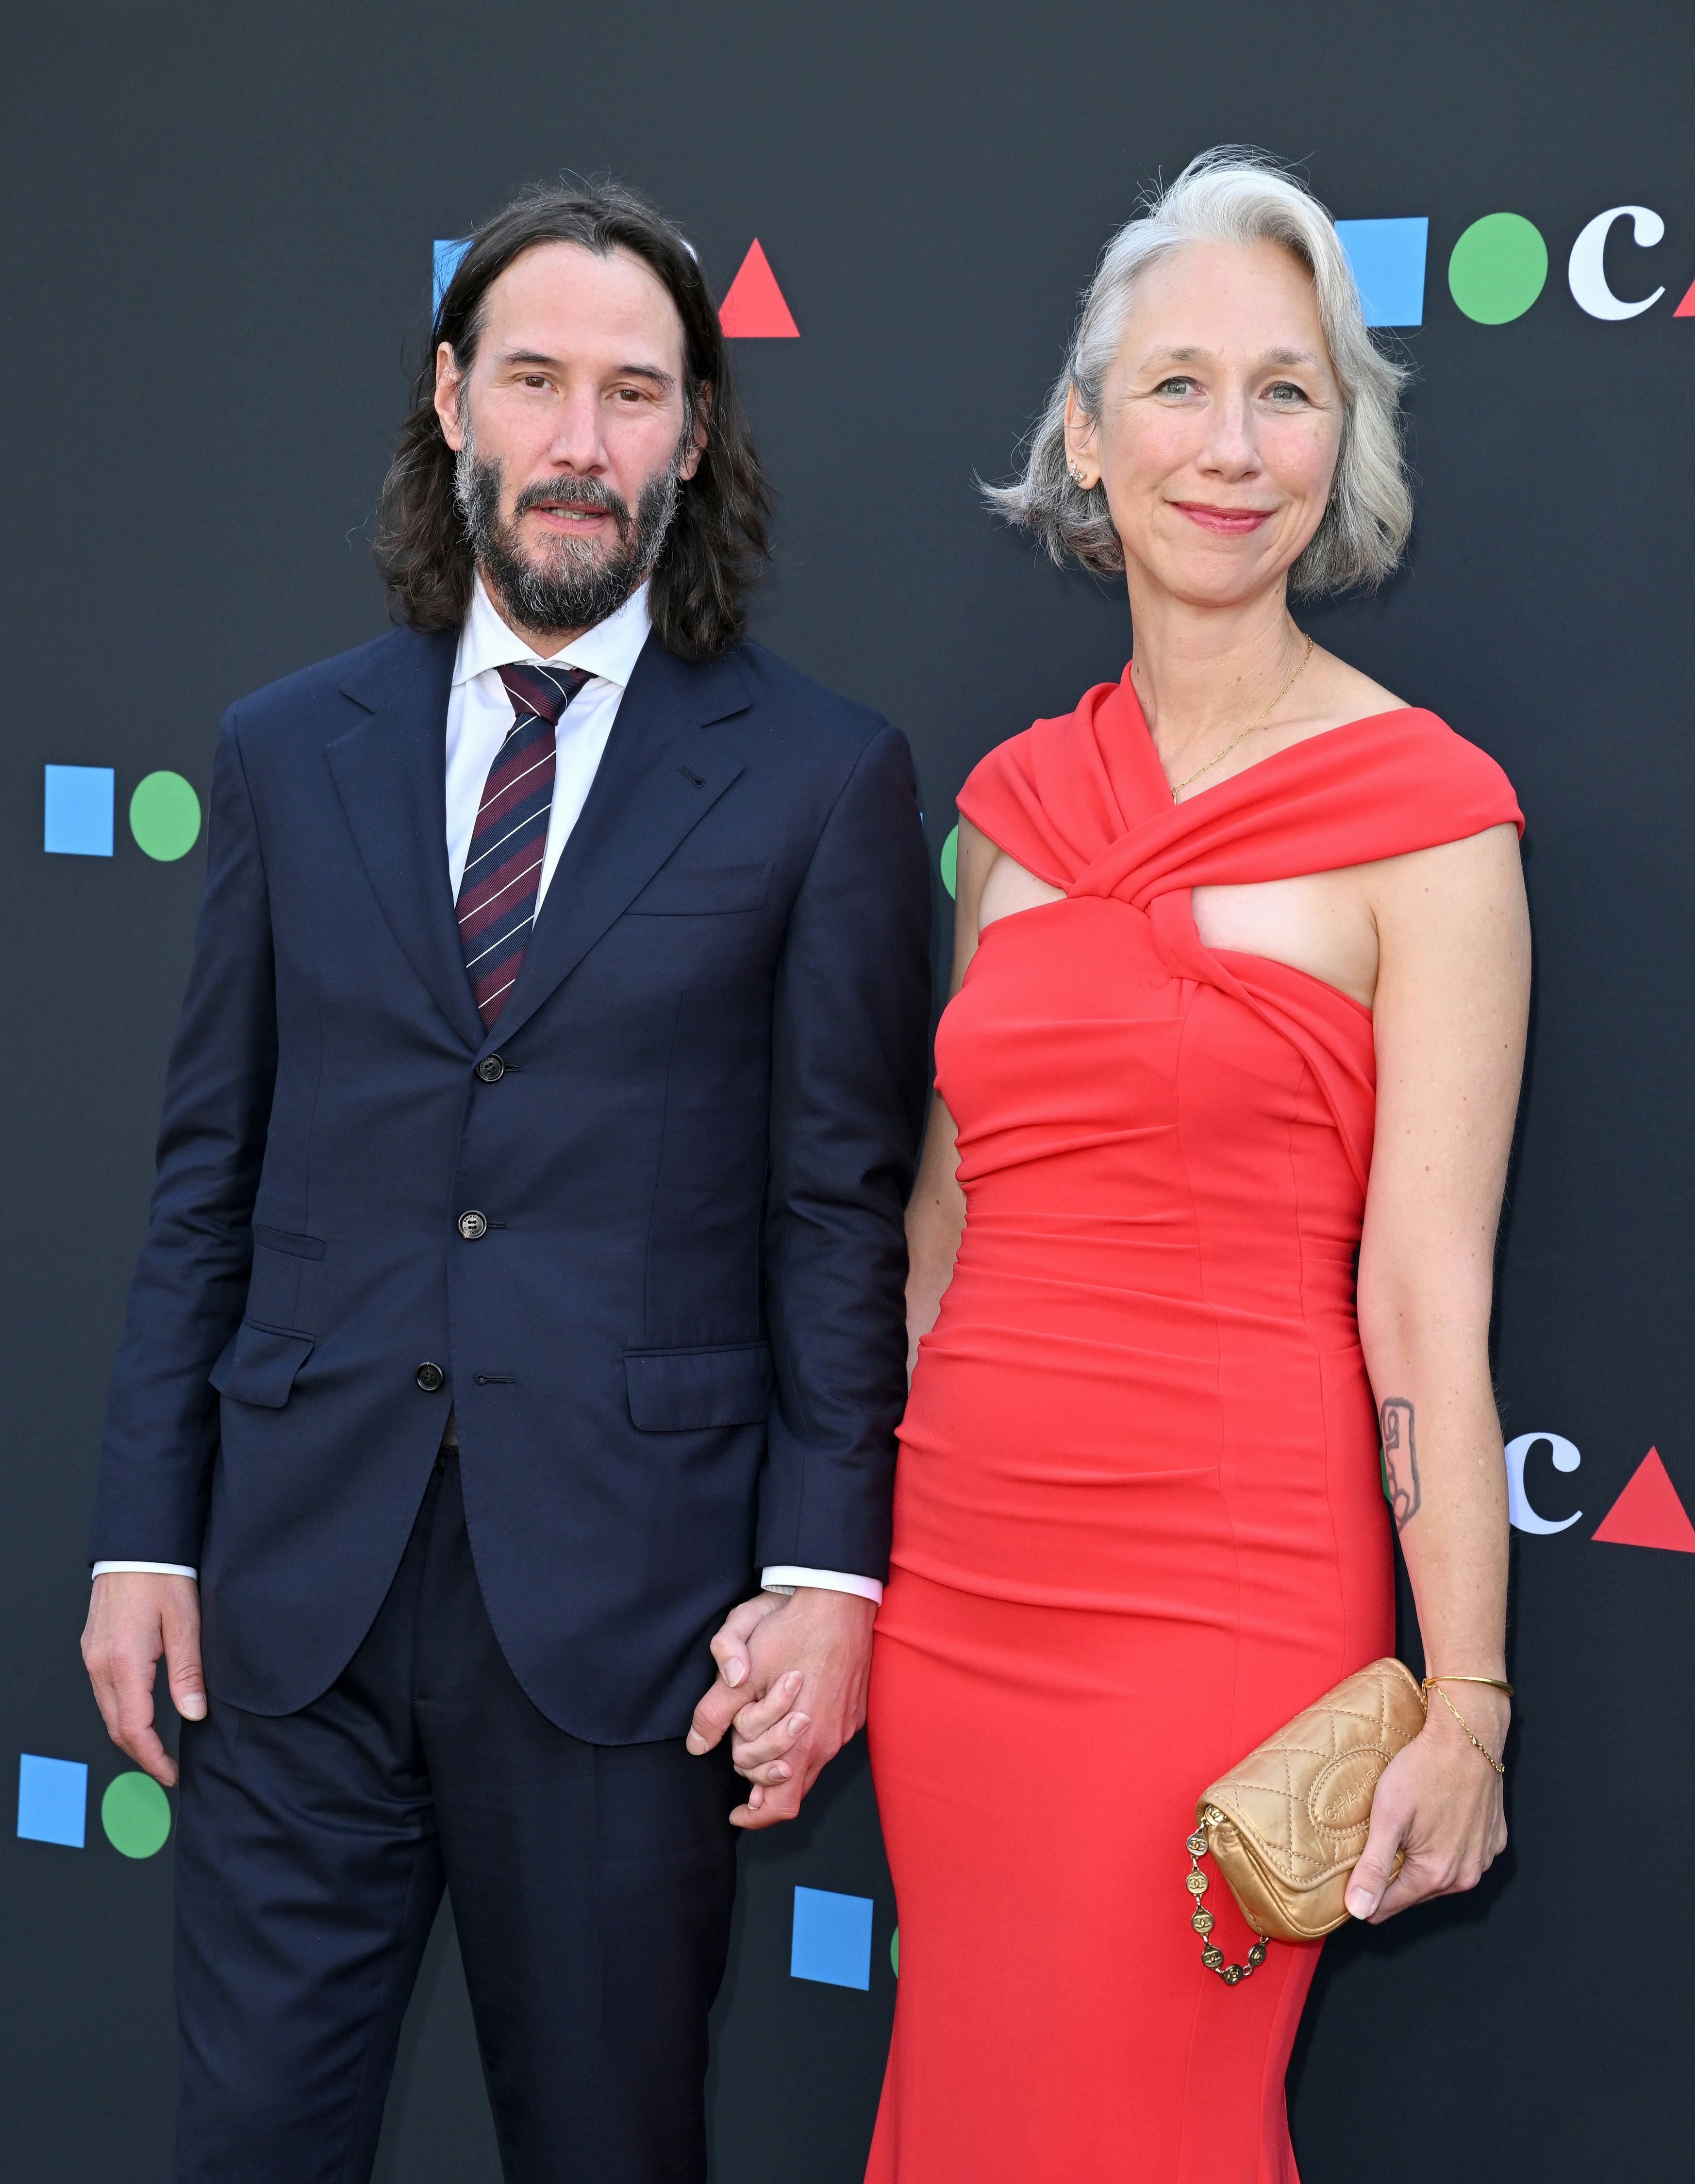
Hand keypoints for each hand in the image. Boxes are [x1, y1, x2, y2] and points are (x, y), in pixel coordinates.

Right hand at [81, 1573, 205, 1787]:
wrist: (137, 1546)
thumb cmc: (163, 1576)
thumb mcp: (186, 1623)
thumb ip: (188, 1672)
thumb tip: (193, 1713)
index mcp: (124, 1662)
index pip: (135, 1729)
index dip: (153, 1758)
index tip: (170, 1774)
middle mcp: (100, 1664)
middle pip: (117, 1727)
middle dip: (141, 1753)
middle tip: (167, 1767)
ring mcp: (93, 1657)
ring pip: (108, 1711)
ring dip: (131, 1733)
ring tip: (158, 1747)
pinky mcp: (93, 1649)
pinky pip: (104, 1692)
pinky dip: (122, 1711)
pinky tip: (142, 1713)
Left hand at [686, 1587, 875, 1829]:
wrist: (839, 1600)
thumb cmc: (792, 1633)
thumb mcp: (743, 1674)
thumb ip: (716, 1713)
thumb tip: (696, 1746)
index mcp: (803, 1742)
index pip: (781, 1807)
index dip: (755, 1816)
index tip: (736, 1812)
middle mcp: (829, 1742)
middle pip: (796, 1790)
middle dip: (764, 1784)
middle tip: (742, 1762)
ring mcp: (845, 1727)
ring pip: (813, 1764)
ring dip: (785, 1760)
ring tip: (760, 1740)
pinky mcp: (853, 1711)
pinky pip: (828, 1741)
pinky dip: (805, 1742)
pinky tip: (790, 1717)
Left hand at [1344, 1688, 1508, 1922]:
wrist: (1466, 1737)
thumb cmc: (1423, 1770)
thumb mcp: (1387, 1817)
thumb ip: (1372, 1868)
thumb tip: (1358, 1911)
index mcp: (1435, 1875)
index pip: (1389, 1905)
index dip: (1365, 1896)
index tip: (1350, 1886)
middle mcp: (1465, 1876)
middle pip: (1415, 1891)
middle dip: (1394, 1877)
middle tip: (1375, 1849)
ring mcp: (1483, 1859)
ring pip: (1441, 1875)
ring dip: (1421, 1863)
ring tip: (1404, 1835)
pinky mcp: (1493, 1840)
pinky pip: (1464, 1856)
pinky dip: (1447, 1847)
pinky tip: (1434, 1825)